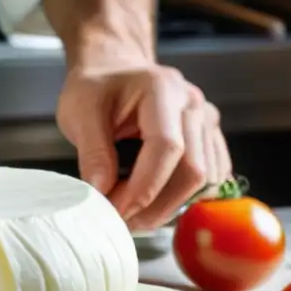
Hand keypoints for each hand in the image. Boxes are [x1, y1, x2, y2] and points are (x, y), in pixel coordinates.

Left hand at [57, 58, 230, 230]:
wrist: (114, 70)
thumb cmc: (97, 87)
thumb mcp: (79, 112)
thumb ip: (92, 152)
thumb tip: (102, 192)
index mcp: (162, 89)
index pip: (167, 147)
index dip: (143, 188)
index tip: (116, 210)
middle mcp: (192, 104)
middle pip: (193, 170)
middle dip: (156, 205)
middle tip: (121, 220)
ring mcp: (206, 121)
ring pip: (205, 181)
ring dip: (169, 207)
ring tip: (133, 213)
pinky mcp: (209, 139)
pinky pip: (211, 179)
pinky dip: (184, 198)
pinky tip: (154, 203)